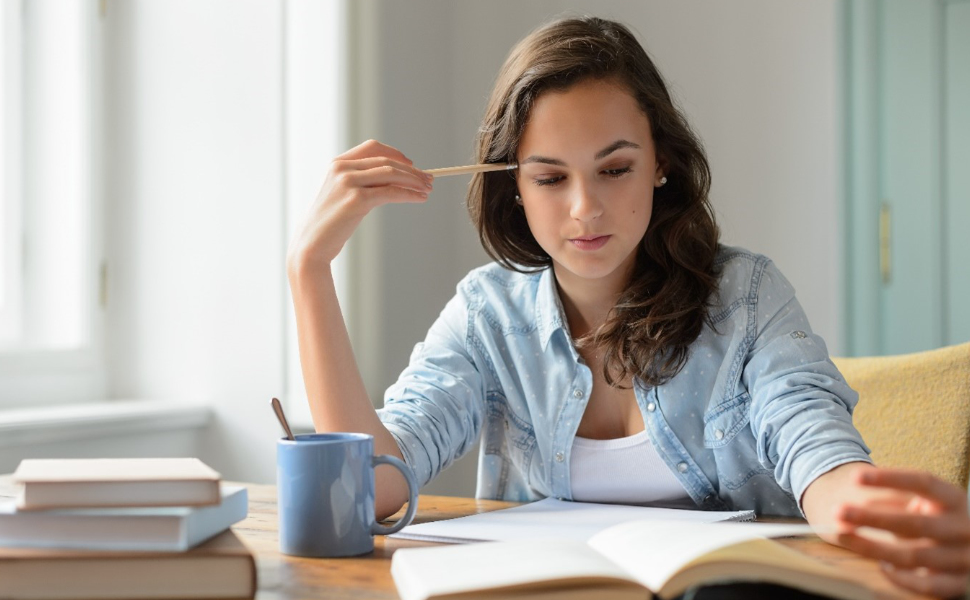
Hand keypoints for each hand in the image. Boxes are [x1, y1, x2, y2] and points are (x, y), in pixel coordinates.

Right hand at [287, 139, 433, 272]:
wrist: (311, 245)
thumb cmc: (329, 224)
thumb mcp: (342, 195)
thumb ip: (361, 182)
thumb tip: (394, 179)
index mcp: (338, 163)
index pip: (373, 147)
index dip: (395, 153)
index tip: (411, 164)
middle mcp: (342, 169)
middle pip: (386, 161)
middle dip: (411, 170)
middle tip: (429, 179)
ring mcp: (348, 183)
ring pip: (391, 174)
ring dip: (414, 180)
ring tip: (428, 188)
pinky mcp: (357, 200)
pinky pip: (391, 192)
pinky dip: (409, 194)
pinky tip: (420, 198)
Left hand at [833, 468, 969, 596]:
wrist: (958, 545)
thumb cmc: (927, 518)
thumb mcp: (917, 503)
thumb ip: (890, 503)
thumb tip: (847, 513)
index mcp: (953, 499)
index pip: (923, 482)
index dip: (890, 478)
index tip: (854, 476)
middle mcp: (962, 527)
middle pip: (915, 523)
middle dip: (872, 517)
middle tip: (837, 511)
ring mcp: (963, 557)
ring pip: (914, 555)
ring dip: (874, 548)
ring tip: (844, 537)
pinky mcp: (959, 582)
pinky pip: (926, 585)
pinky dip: (900, 577)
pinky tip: (881, 566)